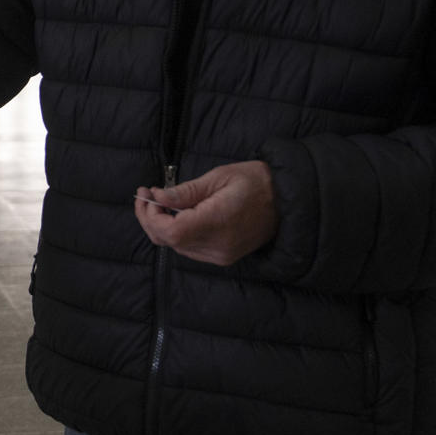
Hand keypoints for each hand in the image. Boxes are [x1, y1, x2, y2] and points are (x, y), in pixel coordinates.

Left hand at [134, 161, 276, 267]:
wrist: (289, 201)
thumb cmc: (256, 182)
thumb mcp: (219, 177)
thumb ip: (186, 191)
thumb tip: (158, 197)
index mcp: (218, 223)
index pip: (171, 232)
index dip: (151, 216)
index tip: (148, 194)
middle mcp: (218, 246)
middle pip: (169, 242)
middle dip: (150, 219)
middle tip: (146, 195)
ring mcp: (221, 255)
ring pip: (177, 247)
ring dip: (162, 226)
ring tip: (159, 201)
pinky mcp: (224, 257)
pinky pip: (190, 249)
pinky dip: (177, 233)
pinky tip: (176, 214)